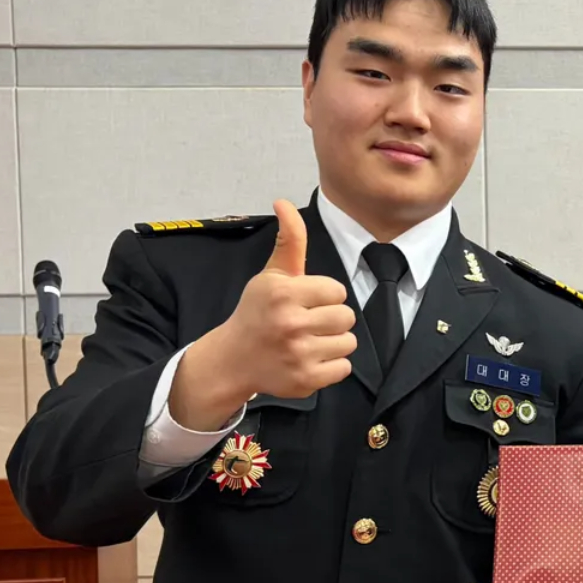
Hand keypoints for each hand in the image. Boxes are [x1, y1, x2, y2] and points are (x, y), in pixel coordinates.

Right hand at [170, 199, 357, 428]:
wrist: (233, 359)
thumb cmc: (258, 312)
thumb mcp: (272, 275)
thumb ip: (289, 240)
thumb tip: (284, 202)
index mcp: (284, 293)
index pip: (337, 291)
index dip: (324, 296)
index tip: (305, 302)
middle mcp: (290, 323)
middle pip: (346, 317)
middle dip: (331, 319)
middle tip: (308, 323)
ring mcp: (298, 354)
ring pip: (348, 343)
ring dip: (333, 342)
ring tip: (309, 341)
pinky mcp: (305, 380)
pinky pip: (343, 368)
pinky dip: (331, 366)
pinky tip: (309, 359)